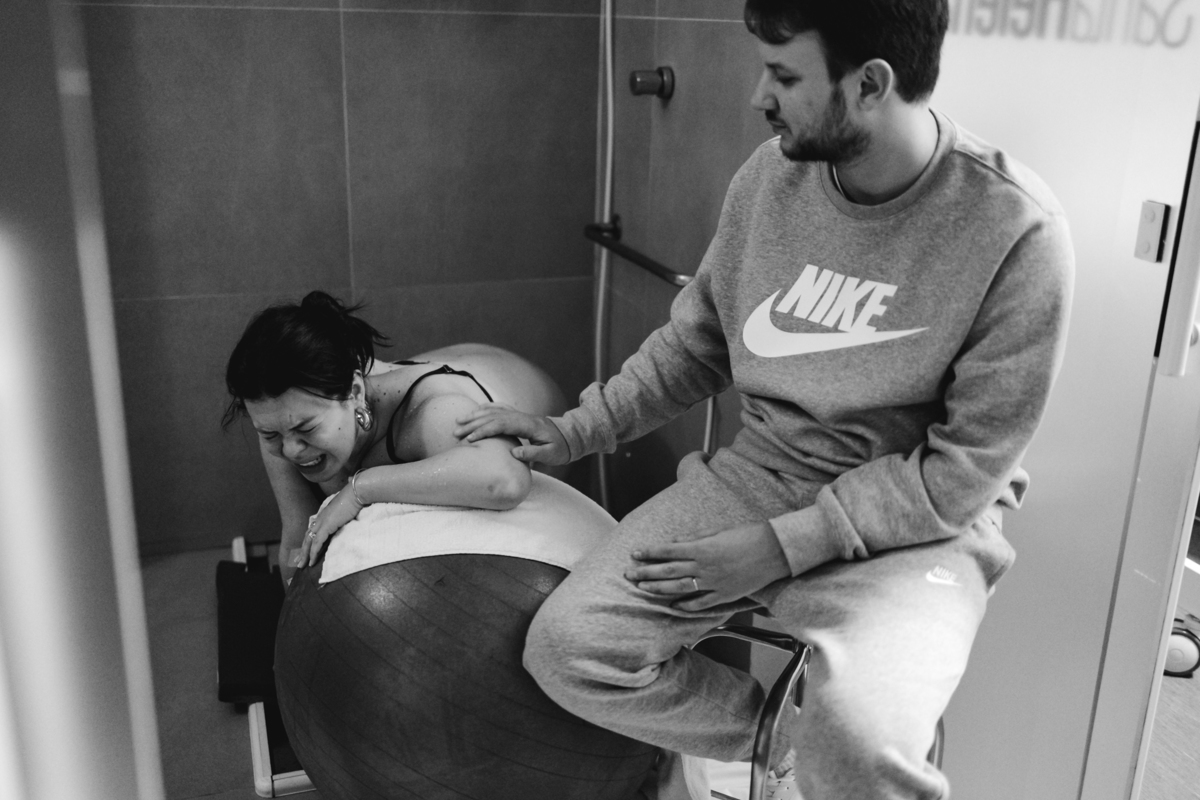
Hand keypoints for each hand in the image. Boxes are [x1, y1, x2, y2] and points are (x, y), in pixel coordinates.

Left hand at [296, 485, 363, 567]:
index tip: (305, 550)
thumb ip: (341, 517)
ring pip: (309, 541)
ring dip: (305, 554)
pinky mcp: (326, 526)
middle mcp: (320, 519)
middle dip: (302, 550)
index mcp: (323, 515)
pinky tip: (312, 561)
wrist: (355, 493)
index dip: (307, 541)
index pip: (312, 530)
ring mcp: (322, 522)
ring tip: (302, 565)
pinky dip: (313, 553)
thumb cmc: (354, 500)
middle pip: (307, 537)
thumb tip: (344, 521)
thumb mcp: (346, 511)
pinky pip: (317, 543)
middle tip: (297, 562)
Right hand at [454, 403, 570, 465]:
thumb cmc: (560, 448)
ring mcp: (520, 415)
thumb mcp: (550, 455)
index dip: (484, 431)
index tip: (470, 439)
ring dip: (476, 416)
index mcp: (528, 425)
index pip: (501, 425)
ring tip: (459, 422)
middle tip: (456, 432)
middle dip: (473, 423)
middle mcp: (522, 417)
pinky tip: (476, 411)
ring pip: (494, 411)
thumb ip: (533, 454)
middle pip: (493, 416)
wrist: (570, 436)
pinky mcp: (519, 416)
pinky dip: (487, 408)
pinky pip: (500, 409)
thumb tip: (513, 453)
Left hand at [624, 522, 790, 610]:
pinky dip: (686, 605)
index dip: (649, 553)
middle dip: (645, 573)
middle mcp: (704, 567)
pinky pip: (701, 603)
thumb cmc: (748, 535)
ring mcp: (714, 583)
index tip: (634, 554)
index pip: (667, 551)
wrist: (776, 551)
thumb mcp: (718, 531)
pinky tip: (673, 606)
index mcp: (702, 548)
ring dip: (659, 589)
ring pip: (680, 588)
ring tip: (642, 589)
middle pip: (668, 571)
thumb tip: (673, 542)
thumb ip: (694, 538)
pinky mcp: (725, 595)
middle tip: (628, 575)